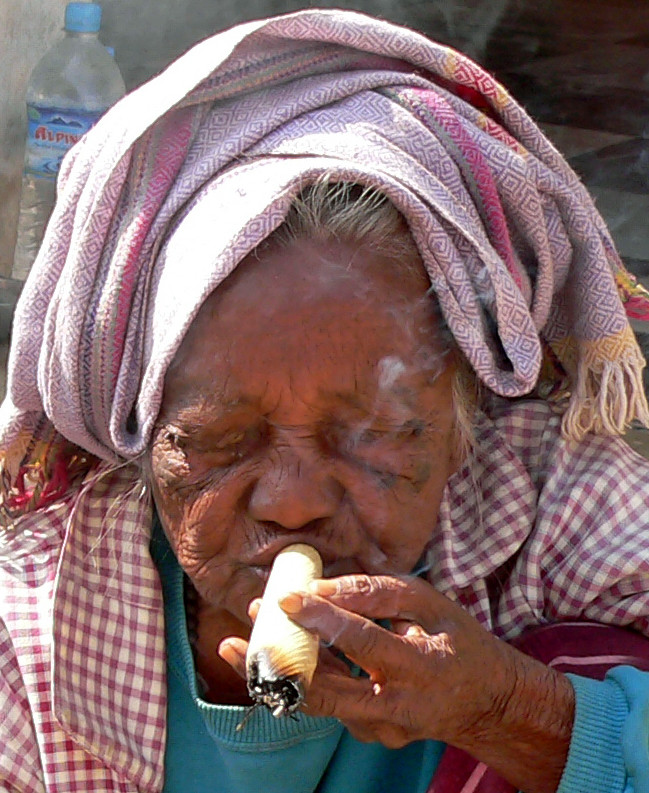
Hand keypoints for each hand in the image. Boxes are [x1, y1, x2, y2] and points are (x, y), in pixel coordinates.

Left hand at [220, 573, 573, 792]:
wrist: (487, 703)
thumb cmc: (458, 641)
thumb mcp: (429, 603)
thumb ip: (377, 592)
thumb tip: (321, 588)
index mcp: (420, 665)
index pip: (363, 641)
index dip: (322, 619)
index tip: (284, 599)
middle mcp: (398, 706)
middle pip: (325, 691)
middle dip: (274, 666)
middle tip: (234, 640)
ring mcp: (383, 729)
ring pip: (320, 701)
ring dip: (279, 671)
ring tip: (244, 645)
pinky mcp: (373, 736)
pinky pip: (333, 704)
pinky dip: (307, 679)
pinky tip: (289, 656)